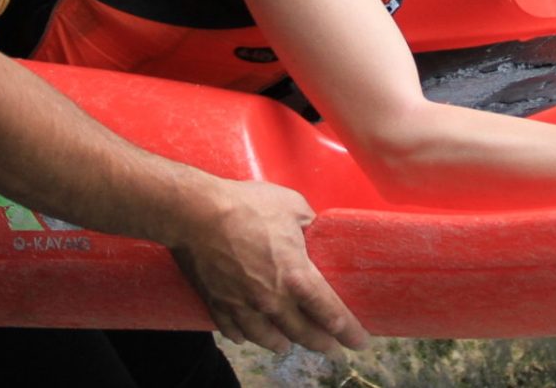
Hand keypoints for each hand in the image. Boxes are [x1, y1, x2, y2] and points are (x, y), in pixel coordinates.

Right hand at [167, 178, 369, 356]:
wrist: (195, 214)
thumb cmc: (247, 206)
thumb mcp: (292, 205)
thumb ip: (308, 222)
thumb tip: (312, 228)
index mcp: (297, 277)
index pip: (330, 313)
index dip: (349, 330)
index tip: (361, 341)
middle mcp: (272, 300)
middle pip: (302, 332)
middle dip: (322, 344)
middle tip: (333, 350)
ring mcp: (243, 306)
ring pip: (267, 337)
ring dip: (282, 343)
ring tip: (287, 347)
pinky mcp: (217, 304)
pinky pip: (233, 330)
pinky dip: (243, 337)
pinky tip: (247, 338)